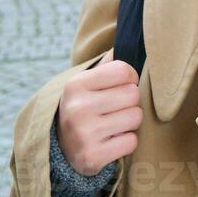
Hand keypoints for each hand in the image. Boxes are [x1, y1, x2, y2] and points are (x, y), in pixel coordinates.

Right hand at [56, 47, 141, 176]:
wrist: (62, 149)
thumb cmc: (83, 107)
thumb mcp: (86, 83)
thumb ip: (108, 64)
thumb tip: (129, 40)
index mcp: (76, 84)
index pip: (124, 71)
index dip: (130, 78)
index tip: (122, 86)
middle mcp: (78, 108)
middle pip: (133, 94)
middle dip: (131, 101)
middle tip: (117, 108)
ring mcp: (84, 134)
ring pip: (135, 117)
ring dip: (130, 122)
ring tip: (115, 123)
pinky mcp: (93, 157)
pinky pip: (131, 142)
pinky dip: (126, 142)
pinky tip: (112, 140)